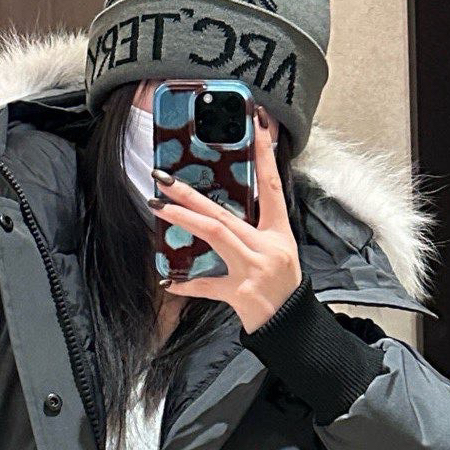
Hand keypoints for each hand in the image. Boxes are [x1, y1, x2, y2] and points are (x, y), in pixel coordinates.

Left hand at [156, 112, 302, 331]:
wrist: (292, 326)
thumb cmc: (283, 288)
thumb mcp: (279, 252)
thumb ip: (255, 230)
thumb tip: (221, 209)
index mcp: (279, 233)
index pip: (271, 185)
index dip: (264, 153)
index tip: (256, 123)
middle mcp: (267, 247)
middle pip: (225, 211)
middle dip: (192, 192)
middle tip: (164, 176)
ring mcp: (253, 270)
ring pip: (215, 235)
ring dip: (184, 219)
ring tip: (158, 206)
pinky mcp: (241, 294)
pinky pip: (207, 285)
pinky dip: (186, 283)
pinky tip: (167, 279)